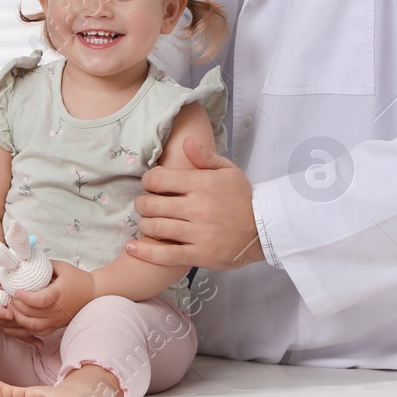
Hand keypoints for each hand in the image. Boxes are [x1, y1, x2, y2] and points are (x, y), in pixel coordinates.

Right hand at [0, 272, 39, 340]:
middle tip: (30, 320)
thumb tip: (19, 265)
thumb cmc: (0, 273)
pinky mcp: (9, 324)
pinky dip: (29, 339)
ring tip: (38, 328)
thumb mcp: (0, 269)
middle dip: (16, 322)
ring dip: (24, 330)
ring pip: (11, 329)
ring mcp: (0, 319)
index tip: (9, 313)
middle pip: (2, 321)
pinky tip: (39, 344)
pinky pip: (18, 334)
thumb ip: (7, 268)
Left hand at [6, 260, 94, 336]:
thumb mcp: (61, 267)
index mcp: (59, 294)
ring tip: (12, 308)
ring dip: (20, 319)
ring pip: (33, 327)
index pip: (39, 300)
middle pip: (32, 315)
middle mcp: (57, 310)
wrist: (94, 293)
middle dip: (17, 307)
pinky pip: (39, 332)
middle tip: (10, 298)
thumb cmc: (77, 278)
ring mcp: (57, 320)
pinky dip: (28, 328)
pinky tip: (22, 319)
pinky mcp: (57, 326)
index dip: (25, 297)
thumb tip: (25, 262)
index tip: (16, 290)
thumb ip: (43, 266)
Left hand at [127, 136, 263, 270]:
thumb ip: (205, 157)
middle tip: (144, 205)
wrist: (265, 229)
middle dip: (142, 204)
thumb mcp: (229, 171)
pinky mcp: (199, 254)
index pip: (159, 179)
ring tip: (146, 222)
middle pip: (152, 204)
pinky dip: (145, 252)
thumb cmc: (243, 198)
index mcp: (202, 184)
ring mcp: (198, 232)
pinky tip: (131, 247)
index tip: (150, 185)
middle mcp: (197, 207)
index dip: (148, 181)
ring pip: (155, 228)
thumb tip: (185, 141)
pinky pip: (165, 254)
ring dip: (144, 224)